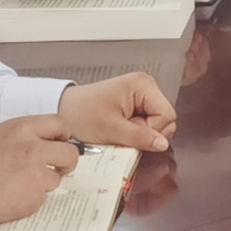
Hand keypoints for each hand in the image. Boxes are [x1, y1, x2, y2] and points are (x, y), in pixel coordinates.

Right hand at [0, 115, 79, 225]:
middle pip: (69, 153)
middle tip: (56, 168)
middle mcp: (33, 148)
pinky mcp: (33, 197)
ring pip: (56, 178)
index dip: (63, 136)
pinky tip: (11, 197)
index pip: (60, 125)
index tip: (60, 143)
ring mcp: (35, 174)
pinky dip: (30, 199)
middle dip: (65, 162)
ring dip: (43, 183)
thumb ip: (22, 138)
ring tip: (17, 185)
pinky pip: (42, 198)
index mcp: (22, 128)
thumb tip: (42, 145)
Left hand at [57, 71, 176, 151]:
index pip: (166, 115)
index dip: (152, 131)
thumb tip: (163, 145)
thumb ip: (140, 137)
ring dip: (141, 133)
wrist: (63, 111)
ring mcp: (141, 95)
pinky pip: (146, 122)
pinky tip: (121, 130)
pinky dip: (136, 131)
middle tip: (124, 132)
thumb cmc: (81, 114)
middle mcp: (145, 86)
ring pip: (156, 122)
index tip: (131, 134)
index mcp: (142, 85)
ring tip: (120, 131)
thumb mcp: (111, 130)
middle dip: (147, 132)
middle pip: (164, 118)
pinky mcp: (135, 103)